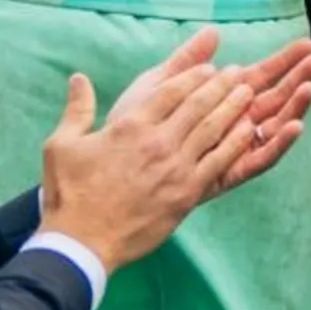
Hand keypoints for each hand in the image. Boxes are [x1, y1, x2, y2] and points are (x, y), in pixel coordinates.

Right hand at [37, 31, 310, 271]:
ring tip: (248, 92)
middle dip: (220, 84)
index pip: (170, 90)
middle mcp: (158, 142)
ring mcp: (176, 168)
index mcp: (130, 126)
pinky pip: (219, 161)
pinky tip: (249, 130)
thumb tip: (79, 78)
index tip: (208, 67)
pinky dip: (236, 142)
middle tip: (237, 72)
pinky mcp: (187, 192)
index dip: (193, 75)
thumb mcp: (61, 144)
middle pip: (198, 104)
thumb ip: (77, 108)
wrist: (82, 241)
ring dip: (233, 107)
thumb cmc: (69, 193)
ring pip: (213, 128)